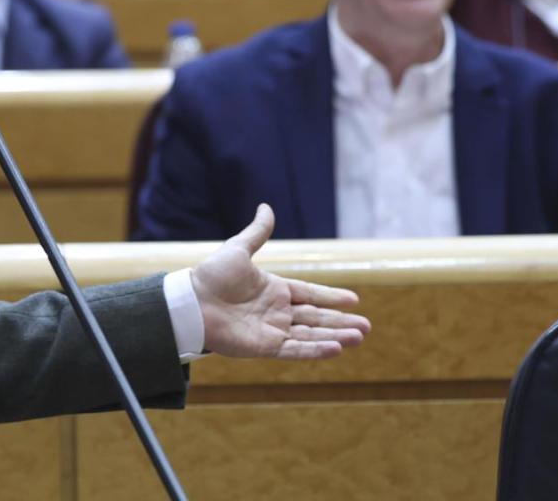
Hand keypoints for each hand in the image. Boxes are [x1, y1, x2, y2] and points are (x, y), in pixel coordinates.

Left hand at [191, 204, 370, 358]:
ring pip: (311, 335)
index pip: (310, 294)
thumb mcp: (238, 249)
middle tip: (367, 326)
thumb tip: (266, 206)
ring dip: (336, 336)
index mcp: (274, 289)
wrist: (191, 303)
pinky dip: (316, 350)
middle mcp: (276, 312)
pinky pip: (295, 350)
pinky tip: (336, 348)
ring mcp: (272, 330)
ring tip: (359, 336)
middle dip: (341, 321)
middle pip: (316, 317)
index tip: (354, 299)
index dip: (331, 296)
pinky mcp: (265, 347)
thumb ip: (257, 232)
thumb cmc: (211, 276)